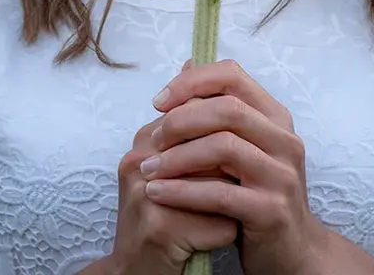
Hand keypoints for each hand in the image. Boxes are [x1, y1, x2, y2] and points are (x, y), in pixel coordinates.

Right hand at [107, 113, 237, 274]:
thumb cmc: (164, 220)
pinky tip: (215, 239)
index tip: (232, 162)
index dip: (225, 140)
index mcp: (144, 141)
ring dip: (233, 203)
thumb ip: (194, 141)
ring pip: (220, 186)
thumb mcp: (172, 173)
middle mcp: (140, 161)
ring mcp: (147, 195)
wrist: (133, 273)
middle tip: (237, 189)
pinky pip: (220, 223)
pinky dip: (227, 233)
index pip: (198, 115)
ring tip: (225, 213)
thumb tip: (240, 115)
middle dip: (232, 172)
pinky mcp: (160, 230)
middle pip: (213, 149)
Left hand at [142, 59, 327, 274]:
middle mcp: (284, 140)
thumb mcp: (242, 147)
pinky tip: (158, 194)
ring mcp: (282, 175)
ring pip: (224, 146)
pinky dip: (183, 191)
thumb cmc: (256, 193)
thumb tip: (187, 64)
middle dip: (181, 119)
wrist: (292, 253)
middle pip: (228, 108)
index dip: (192, 82)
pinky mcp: (272, 211)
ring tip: (148, 168)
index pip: (232, 76)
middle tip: (152, 138)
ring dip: (177, 156)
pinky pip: (220, 193)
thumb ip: (218, 110)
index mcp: (275, 117)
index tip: (159, 101)